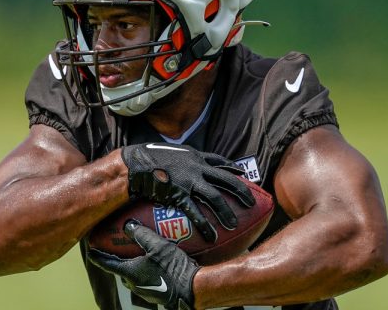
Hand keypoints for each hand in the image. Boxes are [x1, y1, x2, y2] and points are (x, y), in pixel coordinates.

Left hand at [88, 221, 198, 309]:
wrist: (191, 289)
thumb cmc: (173, 268)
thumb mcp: (158, 246)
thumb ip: (142, 234)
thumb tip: (128, 224)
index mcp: (129, 273)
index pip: (107, 264)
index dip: (97, 256)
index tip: (90, 251)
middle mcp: (133, 284)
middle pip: (120, 270)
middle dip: (118, 259)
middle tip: (119, 246)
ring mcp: (143, 291)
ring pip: (132, 275)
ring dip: (132, 265)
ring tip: (139, 252)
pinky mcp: (154, 293)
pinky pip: (144, 279)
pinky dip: (144, 270)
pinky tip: (153, 262)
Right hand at [121, 143, 254, 241]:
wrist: (136, 164)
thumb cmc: (150, 157)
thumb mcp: (172, 152)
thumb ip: (184, 158)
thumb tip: (187, 161)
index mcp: (196, 157)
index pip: (220, 162)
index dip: (233, 168)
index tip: (243, 173)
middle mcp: (197, 168)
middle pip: (225, 179)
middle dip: (240, 191)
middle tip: (251, 203)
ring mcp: (189, 181)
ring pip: (215, 197)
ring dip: (226, 212)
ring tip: (233, 225)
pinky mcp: (179, 195)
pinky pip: (195, 212)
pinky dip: (205, 225)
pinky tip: (211, 236)